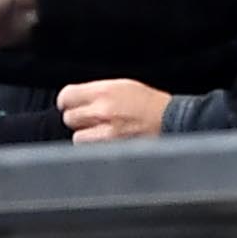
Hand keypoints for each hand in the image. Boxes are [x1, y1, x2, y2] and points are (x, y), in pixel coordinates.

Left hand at [55, 79, 170, 141]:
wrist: (170, 121)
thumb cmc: (149, 103)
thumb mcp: (122, 86)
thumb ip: (96, 92)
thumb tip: (76, 99)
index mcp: (104, 91)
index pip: (66, 96)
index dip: (67, 101)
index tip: (71, 104)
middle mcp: (102, 111)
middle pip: (69, 118)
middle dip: (78, 119)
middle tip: (92, 119)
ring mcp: (105, 134)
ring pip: (77, 138)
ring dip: (86, 136)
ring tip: (102, 132)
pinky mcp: (110, 151)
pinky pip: (90, 152)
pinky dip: (95, 149)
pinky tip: (108, 143)